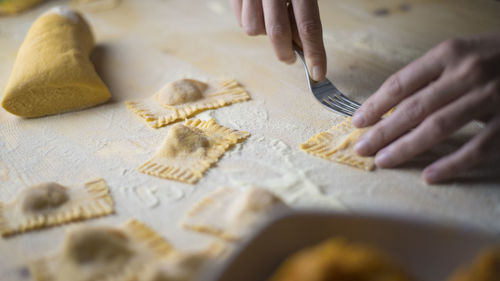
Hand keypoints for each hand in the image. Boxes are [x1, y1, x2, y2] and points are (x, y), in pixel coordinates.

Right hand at [230, 0, 326, 80]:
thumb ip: (305, 9)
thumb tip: (302, 45)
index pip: (309, 24)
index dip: (314, 53)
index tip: (318, 73)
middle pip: (277, 32)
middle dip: (285, 53)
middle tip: (291, 59)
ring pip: (253, 29)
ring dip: (264, 34)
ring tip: (273, 20)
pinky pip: (240, 20)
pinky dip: (251, 23)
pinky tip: (260, 12)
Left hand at [351, 34, 499, 183]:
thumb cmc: (492, 57)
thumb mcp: (460, 53)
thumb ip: (429, 76)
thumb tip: (388, 105)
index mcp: (449, 54)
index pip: (401, 83)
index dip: (375, 105)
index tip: (358, 122)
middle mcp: (467, 73)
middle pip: (414, 109)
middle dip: (382, 132)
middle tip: (361, 148)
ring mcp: (490, 98)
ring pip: (438, 128)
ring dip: (406, 148)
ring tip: (383, 161)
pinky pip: (477, 148)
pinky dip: (451, 164)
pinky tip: (429, 176)